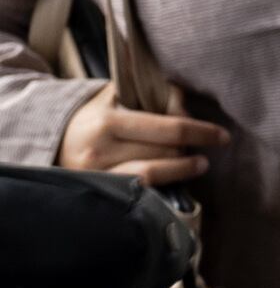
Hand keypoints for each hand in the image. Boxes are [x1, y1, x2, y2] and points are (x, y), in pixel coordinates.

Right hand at [62, 84, 222, 188]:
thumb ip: (154, 95)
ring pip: (155, 175)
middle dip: (187, 149)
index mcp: (108, 122)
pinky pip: (141, 193)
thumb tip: (187, 108)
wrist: (49, 140)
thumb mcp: (117, 95)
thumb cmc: (93, 115)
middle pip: (165, 153)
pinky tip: (174, 181)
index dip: (201, 133)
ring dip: (181, 169)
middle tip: (201, 147)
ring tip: (196, 164)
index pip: (169, 129)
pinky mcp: (99, 192)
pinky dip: (162, 186)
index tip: (222, 136)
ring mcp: (97, 176)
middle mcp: (100, 152)